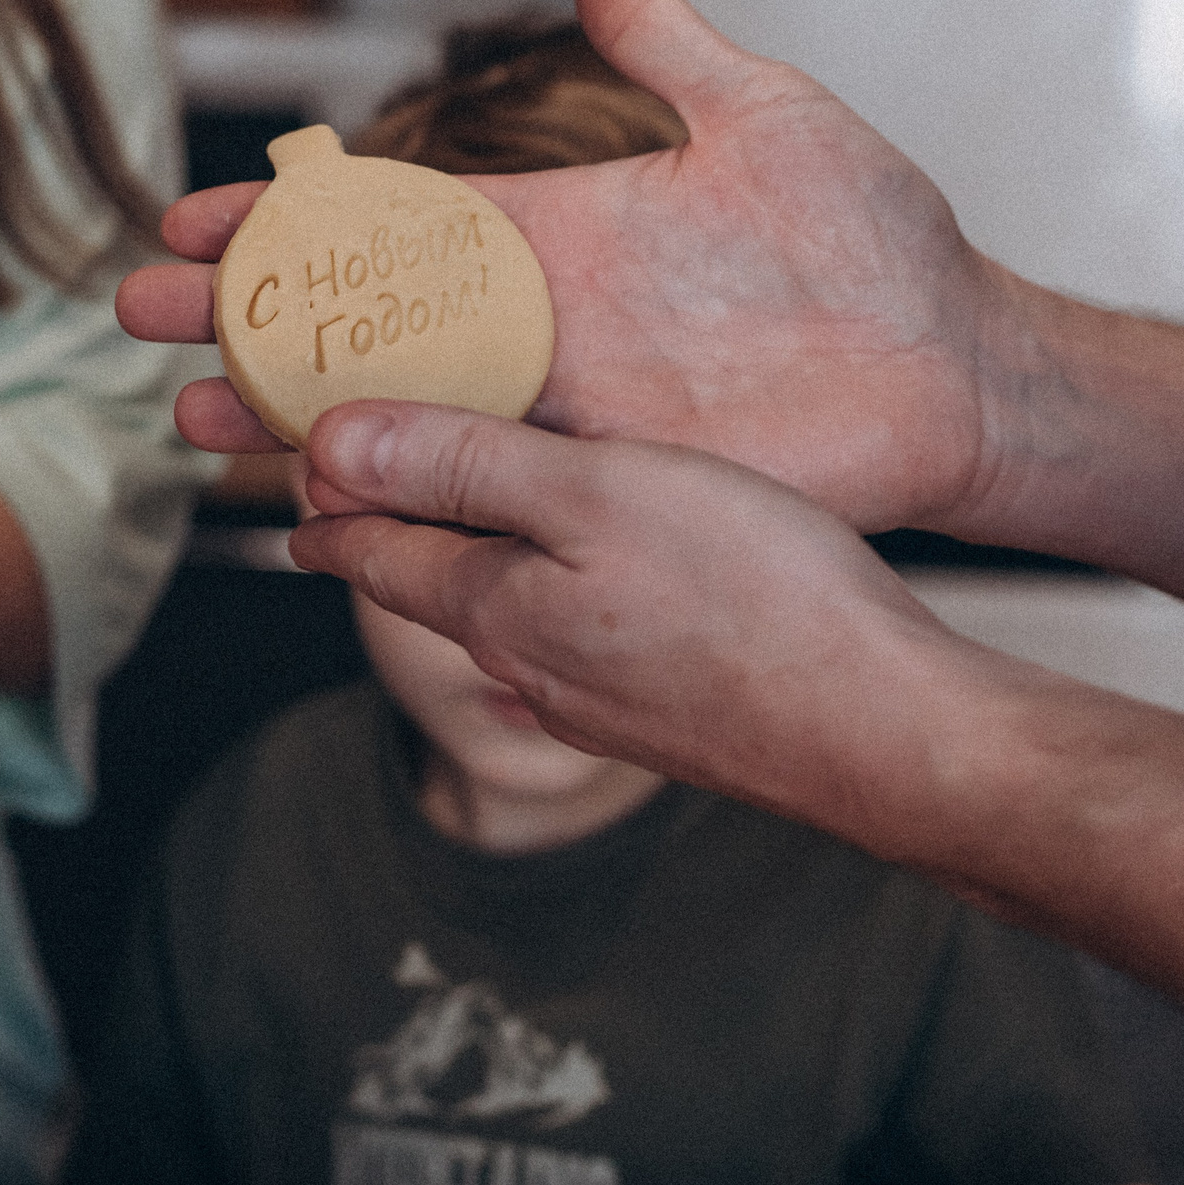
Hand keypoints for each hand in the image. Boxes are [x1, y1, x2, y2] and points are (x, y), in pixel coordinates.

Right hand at [118, 0, 1018, 534]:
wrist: (949, 364)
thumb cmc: (870, 238)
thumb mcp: (763, 114)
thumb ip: (669, 42)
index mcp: (552, 231)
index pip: (387, 222)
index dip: (286, 222)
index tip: (190, 220)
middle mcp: (537, 322)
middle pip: (358, 324)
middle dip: (245, 322)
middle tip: (140, 323)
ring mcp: (564, 408)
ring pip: (393, 415)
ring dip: (289, 419)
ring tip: (192, 428)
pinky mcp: (605, 479)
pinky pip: (477, 497)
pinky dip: (393, 504)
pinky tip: (312, 517)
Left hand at [285, 398, 996, 840]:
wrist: (887, 736)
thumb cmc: (758, 602)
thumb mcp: (596, 491)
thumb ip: (464, 462)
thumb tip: (330, 448)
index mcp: (498, 609)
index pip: (372, 549)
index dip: (329, 498)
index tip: (296, 467)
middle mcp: (535, 667)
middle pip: (437, 582)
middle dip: (395, 523)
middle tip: (367, 473)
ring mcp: (605, 702)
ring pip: (513, 610)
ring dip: (480, 552)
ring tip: (477, 501)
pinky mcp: (673, 713)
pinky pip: (585, 634)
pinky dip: (562, 584)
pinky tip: (600, 568)